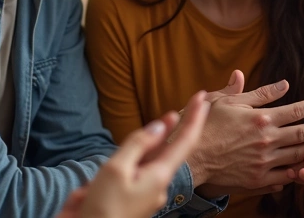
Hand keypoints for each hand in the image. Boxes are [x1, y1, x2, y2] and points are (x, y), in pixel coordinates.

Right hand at [56, 91, 209, 217]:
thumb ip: (138, 144)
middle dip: (168, 133)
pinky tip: (114, 168)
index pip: (186, 141)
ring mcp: (145, 194)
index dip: (195, 118)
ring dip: (141, 150)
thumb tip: (161, 125)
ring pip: (146, 162)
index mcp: (160, 176)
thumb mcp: (117, 168)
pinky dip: (126, 166)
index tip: (202, 97)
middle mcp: (157, 185)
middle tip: (177, 111)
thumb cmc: (102, 207)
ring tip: (134, 145)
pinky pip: (132, 175)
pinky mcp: (131, 200)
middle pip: (166, 151)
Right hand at [184, 70, 303, 197]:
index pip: (296, 110)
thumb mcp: (230, 101)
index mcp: (262, 119)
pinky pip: (286, 176)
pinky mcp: (259, 179)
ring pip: (299, 155)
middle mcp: (267, 140)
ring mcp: (264, 162)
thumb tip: (285, 83)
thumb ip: (259, 94)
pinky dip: (299, 171)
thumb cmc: (207, 124)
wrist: (191, 157)